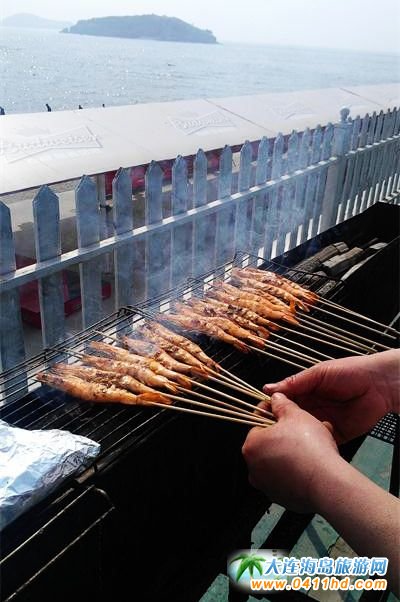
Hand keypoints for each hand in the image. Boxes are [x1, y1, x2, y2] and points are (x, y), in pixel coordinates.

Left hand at [242, 393, 339, 512]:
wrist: (327, 483)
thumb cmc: (309, 448)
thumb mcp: (296, 415)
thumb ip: (282, 404)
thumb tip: (276, 398)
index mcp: (251, 445)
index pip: (257, 422)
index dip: (272, 412)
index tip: (283, 409)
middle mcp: (254, 468)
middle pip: (268, 443)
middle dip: (285, 434)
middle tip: (302, 427)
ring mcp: (267, 486)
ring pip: (279, 461)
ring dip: (292, 451)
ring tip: (312, 444)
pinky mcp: (282, 498)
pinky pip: (288, 478)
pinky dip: (297, 470)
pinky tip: (312, 463)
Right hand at [263, 350, 399, 443]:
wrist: (379, 384)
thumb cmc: (350, 371)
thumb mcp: (318, 373)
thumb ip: (295, 383)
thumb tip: (268, 388)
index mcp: (306, 391)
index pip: (283, 401)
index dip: (270, 407)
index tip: (259, 413)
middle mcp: (312, 407)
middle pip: (290, 418)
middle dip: (278, 424)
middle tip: (267, 430)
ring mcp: (323, 421)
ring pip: (302, 432)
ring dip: (293, 436)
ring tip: (282, 440)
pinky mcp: (335, 434)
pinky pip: (319, 441)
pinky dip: (311, 444)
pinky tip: (302, 446)